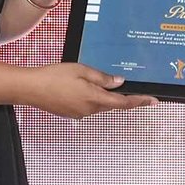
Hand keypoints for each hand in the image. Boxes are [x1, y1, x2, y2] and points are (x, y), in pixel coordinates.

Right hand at [24, 62, 155, 118]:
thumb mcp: (82, 70)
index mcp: (94, 98)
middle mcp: (89, 110)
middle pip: (112, 104)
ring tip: (91, 81)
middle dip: (121, 97)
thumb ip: (103, 78)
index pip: (123, 102)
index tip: (153, 101)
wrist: (31, 89)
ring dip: (103, 96)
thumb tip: (119, 82)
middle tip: (129, 87)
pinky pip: (87, 106)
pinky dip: (91, 98)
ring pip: (99, 105)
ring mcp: (79, 114)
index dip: (140, 101)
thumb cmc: (54, 77)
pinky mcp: (71, 113)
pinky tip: (80, 87)